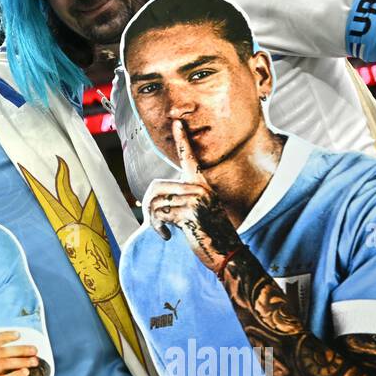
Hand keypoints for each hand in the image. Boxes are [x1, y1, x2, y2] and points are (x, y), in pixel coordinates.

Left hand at [143, 120, 241, 272]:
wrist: (227, 253)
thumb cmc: (210, 233)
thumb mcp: (199, 210)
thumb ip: (183, 198)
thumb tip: (155, 197)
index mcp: (202, 185)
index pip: (190, 157)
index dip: (183, 139)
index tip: (177, 122)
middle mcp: (199, 188)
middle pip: (156, 186)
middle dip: (148, 205)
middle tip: (152, 220)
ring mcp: (195, 200)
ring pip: (155, 202)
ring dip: (153, 220)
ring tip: (163, 229)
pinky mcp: (189, 213)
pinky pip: (159, 215)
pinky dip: (158, 228)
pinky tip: (167, 236)